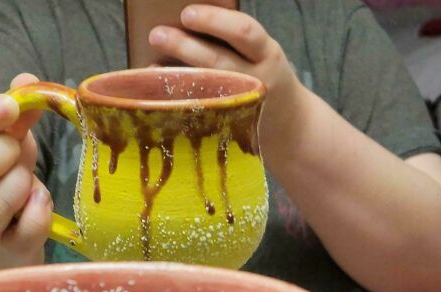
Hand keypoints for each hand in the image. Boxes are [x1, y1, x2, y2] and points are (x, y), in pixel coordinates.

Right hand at [0, 73, 52, 264]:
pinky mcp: (7, 250)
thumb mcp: (1, 140)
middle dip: (3, 153)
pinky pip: (26, 231)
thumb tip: (28, 82)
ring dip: (22, 183)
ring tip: (27, 178)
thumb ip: (13, 113)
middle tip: (17, 150)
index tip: (9, 107)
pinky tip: (40, 200)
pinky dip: (40, 211)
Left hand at [149, 5, 306, 154]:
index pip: (244, 32)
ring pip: (206, 90)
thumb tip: (185, 26)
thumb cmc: (265, 79)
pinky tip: (157, 91)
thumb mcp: (261, 56)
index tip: (187, 13)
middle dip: (184, 46)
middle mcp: (257, 81)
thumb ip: (234, 43)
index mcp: (267, 54)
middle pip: (219, 62)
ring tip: (149, 64)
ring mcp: (243, 107)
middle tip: (156, 34)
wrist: (290, 127)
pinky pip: (200, 111)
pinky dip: (177, 99)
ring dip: (174, 75)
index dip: (215, 21)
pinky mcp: (230, 127)